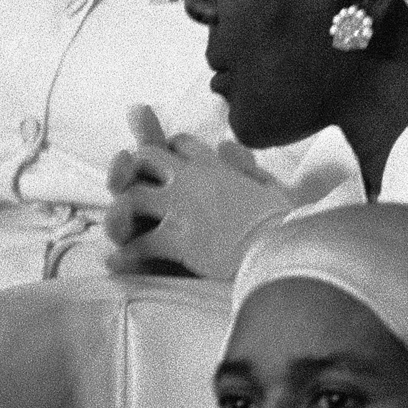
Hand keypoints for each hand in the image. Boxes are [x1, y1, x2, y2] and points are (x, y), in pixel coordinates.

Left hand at [104, 105, 295, 281]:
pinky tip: (118, 263)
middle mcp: (192, 178)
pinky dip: (127, 255)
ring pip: (133, 197)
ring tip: (120, 230)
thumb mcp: (270, 186)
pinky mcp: (177, 239)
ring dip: (123, 214)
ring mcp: (181, 207)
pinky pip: (140, 243)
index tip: (162, 166)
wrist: (289, 250)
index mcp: (216, 165)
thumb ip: (244, 165)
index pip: (181, 143)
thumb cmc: (288, 223)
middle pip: (146, 158)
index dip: (168, 151)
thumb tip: (225, 145)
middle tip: (129, 191)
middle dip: (133, 170)